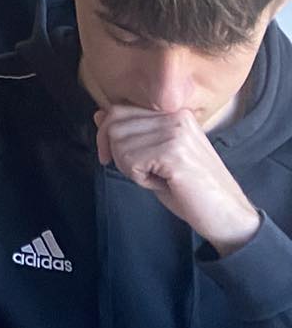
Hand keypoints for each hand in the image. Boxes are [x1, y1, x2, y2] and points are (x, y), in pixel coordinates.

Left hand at [97, 104, 262, 253]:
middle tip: (141, 172)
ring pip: (119, 144)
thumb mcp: (156, 155)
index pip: (119, 111)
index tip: (109, 156)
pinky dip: (139, 178)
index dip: (106, 135)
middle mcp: (176, 117)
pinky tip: (162, 183)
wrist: (227, 216)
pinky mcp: (174, 153)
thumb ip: (132, 133)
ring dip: (130, 168)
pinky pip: (131, 161)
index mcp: (174, 114)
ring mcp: (176, 133)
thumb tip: (99, 114)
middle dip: (117, 153)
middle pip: (115, 125)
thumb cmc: (190, 189)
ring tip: (158, 177)